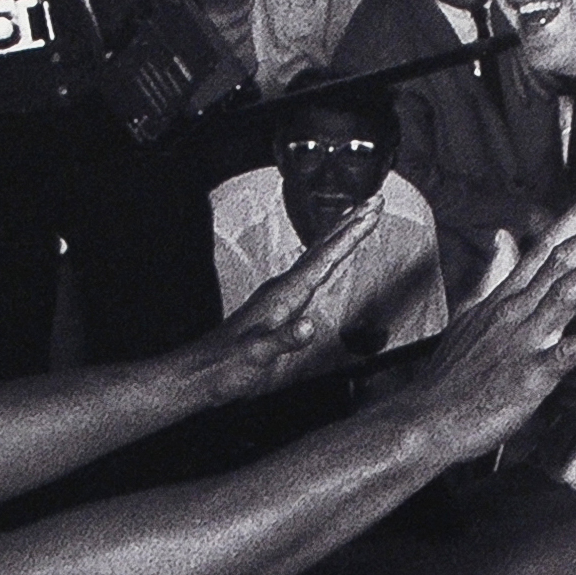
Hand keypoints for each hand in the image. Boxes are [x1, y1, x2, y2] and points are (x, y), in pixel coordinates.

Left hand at [196, 200, 385, 402]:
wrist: (201, 373)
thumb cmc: (226, 366)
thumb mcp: (256, 355)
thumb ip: (284, 340)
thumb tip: (311, 325)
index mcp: (283, 295)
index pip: (323, 259)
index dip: (349, 236)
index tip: (371, 213)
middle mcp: (282, 288)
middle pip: (322, 248)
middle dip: (350, 224)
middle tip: (374, 201)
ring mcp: (280, 295)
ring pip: (316, 256)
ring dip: (339, 236)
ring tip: (358, 217)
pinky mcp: (279, 305)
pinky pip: (310, 273)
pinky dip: (325, 258)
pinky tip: (328, 258)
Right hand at [406, 190, 575, 461]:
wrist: (428, 418)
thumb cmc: (452, 373)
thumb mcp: (468, 313)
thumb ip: (492, 274)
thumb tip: (505, 238)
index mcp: (505, 296)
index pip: (546, 246)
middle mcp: (515, 311)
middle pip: (561, 262)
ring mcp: (522, 343)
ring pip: (562, 298)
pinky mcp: (527, 378)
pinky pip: (559, 358)